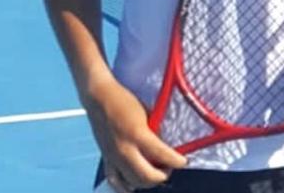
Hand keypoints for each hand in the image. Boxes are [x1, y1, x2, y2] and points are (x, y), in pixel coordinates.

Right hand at [83, 77, 185, 192]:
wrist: (99, 99)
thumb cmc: (126, 102)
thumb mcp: (147, 113)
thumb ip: (156, 132)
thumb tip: (168, 147)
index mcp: (138, 134)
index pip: (162, 155)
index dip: (177, 161)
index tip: (184, 161)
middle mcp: (124, 149)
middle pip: (147, 176)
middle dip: (162, 175)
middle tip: (170, 167)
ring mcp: (113, 157)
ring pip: (132, 182)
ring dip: (147, 181)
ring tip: (155, 171)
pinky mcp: (106, 159)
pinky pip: (116, 181)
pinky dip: (127, 185)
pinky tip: (135, 183)